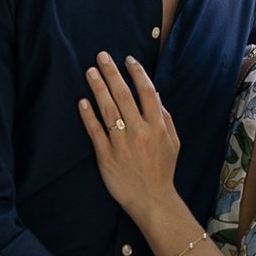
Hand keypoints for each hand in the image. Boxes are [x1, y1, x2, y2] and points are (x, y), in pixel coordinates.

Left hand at [78, 52, 180, 220]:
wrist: (152, 200)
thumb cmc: (162, 169)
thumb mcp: (173, 142)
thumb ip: (165, 118)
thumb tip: (154, 95)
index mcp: (157, 127)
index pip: (147, 92)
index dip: (137, 73)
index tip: (127, 60)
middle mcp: (139, 132)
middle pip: (123, 96)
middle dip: (112, 73)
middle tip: (101, 56)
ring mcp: (121, 144)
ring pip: (108, 110)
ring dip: (98, 88)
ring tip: (89, 72)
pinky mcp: (106, 156)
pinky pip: (95, 131)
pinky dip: (88, 116)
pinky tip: (82, 101)